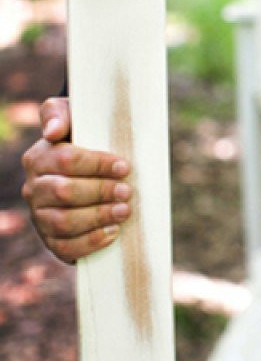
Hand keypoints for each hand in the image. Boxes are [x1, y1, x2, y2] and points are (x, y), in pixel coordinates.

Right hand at [21, 98, 130, 262]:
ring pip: (64, 222)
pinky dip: (91, 242)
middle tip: (127, 191)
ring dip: (98, 217)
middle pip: (65, 192)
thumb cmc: (83, 138)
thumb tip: (52, 131)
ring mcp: (40, 216)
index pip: (66, 160)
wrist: (86, 169)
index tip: (124, 167)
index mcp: (38, 158)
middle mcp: (33, 188)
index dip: (97, 164)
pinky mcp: (51, 240)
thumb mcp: (72, 116)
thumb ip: (58, 113)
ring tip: (124, 210)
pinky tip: (112, 232)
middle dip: (101, 192)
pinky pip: (65, 247)